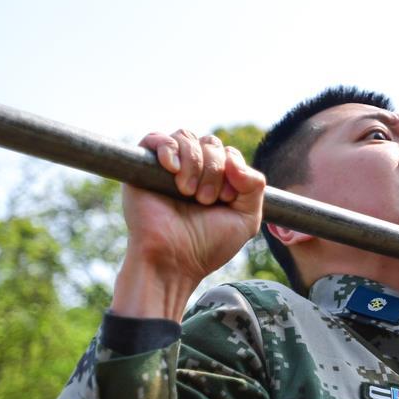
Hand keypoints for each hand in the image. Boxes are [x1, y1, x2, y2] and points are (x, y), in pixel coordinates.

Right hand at [111, 130, 265, 320]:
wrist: (173, 261)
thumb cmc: (207, 245)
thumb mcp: (246, 219)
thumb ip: (255, 186)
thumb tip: (233, 159)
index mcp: (215, 179)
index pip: (229, 153)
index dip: (232, 170)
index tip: (225, 200)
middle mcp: (192, 170)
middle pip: (210, 142)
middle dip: (213, 170)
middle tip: (204, 200)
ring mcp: (167, 168)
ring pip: (186, 137)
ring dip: (194, 163)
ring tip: (187, 193)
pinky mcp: (143, 168)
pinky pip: (156, 138)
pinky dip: (168, 148)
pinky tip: (173, 168)